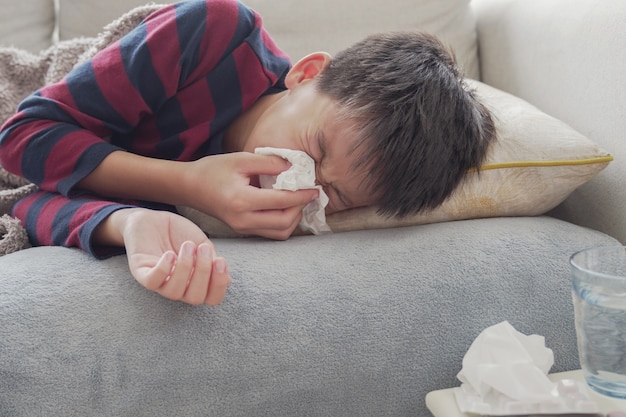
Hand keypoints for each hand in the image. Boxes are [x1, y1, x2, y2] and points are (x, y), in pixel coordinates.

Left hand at [115, 208, 230, 304]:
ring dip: (185, 267)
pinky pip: (152, 282)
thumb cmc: (179, 233)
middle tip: (203, 248)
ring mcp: (160, 282)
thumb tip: (227, 280)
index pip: (212, 298)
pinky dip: (163, 269)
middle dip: (203, 273)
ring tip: (187, 246)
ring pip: (174, 292)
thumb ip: (213, 260)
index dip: (219, 285)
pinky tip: (170, 254)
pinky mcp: (141, 273)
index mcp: (196, 283)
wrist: (153, 219)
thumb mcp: (202, 243)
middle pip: (195, 298)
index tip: (221, 261)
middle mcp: (179, 287)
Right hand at [182, 153, 318, 239]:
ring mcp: (243, 229)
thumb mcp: (241, 159)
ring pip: (280, 232)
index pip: (281, 201)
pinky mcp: (244, 231)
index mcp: (241, 201)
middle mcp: (243, 220)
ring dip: (294, 218)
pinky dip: (284, 223)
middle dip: (300, 208)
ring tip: (298, 200)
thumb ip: (269, 163)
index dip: (301, 195)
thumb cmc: (213, 170)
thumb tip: (295, 167)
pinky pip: (271, 233)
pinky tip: (286, 207)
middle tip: (308, 193)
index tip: (315, 187)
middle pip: (284, 222)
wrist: (190, 187)